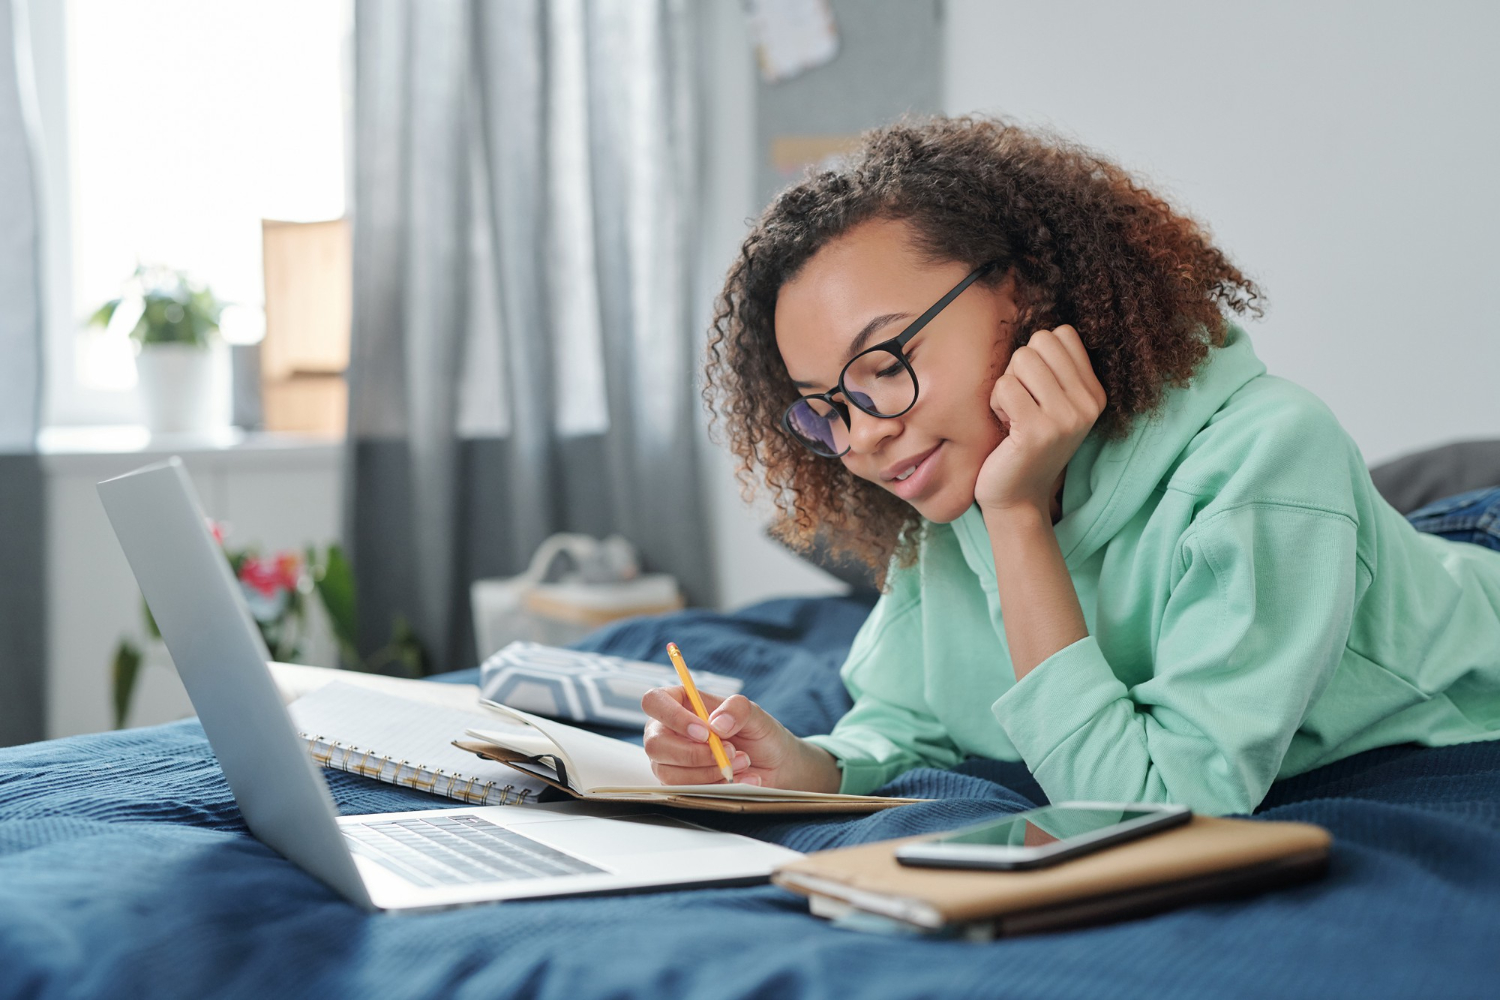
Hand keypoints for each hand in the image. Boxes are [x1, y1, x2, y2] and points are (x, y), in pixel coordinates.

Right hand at [640, 687, 828, 788]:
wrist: (774, 765)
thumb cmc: (758, 733)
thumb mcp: (754, 714)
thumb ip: (737, 709)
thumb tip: (716, 724)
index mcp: (679, 702)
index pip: (654, 702)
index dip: (673, 717)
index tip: (704, 732)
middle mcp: (667, 731)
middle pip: (655, 744)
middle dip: (694, 753)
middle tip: (729, 751)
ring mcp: (670, 760)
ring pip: (669, 772)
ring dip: (709, 771)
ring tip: (742, 762)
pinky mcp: (680, 784)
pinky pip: (686, 791)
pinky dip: (716, 786)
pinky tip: (740, 778)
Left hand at [975, 325, 1106, 517]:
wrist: (1017, 497)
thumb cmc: (1025, 444)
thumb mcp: (1051, 404)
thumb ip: (1053, 368)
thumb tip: (1040, 327)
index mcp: (1094, 392)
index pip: (1062, 334)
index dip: (1036, 356)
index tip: (1035, 391)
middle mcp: (1087, 403)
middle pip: (1040, 342)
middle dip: (1019, 368)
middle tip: (1021, 404)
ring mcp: (1067, 417)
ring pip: (1021, 360)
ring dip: (1006, 386)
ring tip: (1014, 416)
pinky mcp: (1039, 430)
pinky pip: (1005, 386)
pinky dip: (996, 404)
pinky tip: (1006, 428)